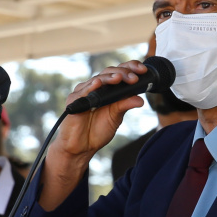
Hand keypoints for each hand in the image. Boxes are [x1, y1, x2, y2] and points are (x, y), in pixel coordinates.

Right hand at [39, 61, 146, 210]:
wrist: (81, 147)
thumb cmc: (96, 131)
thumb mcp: (116, 117)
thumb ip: (125, 105)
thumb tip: (141, 99)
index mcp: (107, 89)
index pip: (119, 73)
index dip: (130, 68)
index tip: (143, 70)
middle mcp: (95, 87)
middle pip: (109, 73)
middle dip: (123, 73)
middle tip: (134, 78)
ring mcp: (84, 92)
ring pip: (98, 79)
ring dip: (109, 77)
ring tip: (120, 78)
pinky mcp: (74, 101)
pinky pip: (83, 91)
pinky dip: (91, 87)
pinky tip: (98, 84)